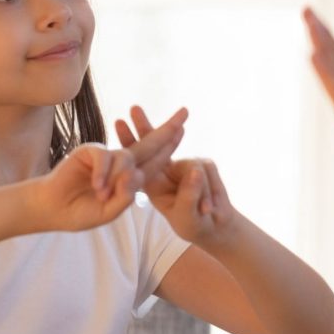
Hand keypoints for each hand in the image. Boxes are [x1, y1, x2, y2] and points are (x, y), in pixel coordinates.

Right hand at [28, 107, 187, 231]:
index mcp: (130, 177)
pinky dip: (104, 172)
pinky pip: (105, 156)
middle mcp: (122, 163)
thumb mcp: (109, 211)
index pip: (155, 161)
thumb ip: (125, 197)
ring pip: (126, 158)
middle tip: (185, 112)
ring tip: (103, 194)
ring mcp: (107, 156)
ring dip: (119, 177)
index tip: (184, 129)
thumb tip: (135, 176)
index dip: (170, 146)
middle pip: (149, 144)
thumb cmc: (81, 211)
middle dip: (168, 129)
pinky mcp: (90, 151)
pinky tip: (97, 186)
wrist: (53, 209)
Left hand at [115, 107, 238, 246]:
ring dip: (201, 192)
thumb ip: (188, 194)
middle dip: (145, 126)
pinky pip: (207, 170)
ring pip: (192, 164)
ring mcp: (186, 164)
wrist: (215, 225)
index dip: (130, 140)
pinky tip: (210, 208)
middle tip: (133, 108)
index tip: (119, 122)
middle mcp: (167, 168)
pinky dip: (211, 192)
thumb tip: (194, 170)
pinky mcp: (204, 164)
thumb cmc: (193, 223)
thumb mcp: (186, 215)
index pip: (139, 159)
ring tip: (206, 211)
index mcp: (154, 181)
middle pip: (154, 143)